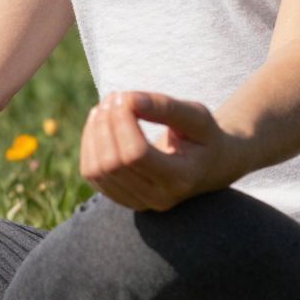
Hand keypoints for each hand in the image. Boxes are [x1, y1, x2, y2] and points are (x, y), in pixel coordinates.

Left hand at [79, 90, 235, 211]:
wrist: (210, 166)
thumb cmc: (203, 136)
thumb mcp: (196, 116)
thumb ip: (165, 107)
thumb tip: (129, 100)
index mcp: (181, 179)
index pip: (136, 155)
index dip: (123, 122)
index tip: (125, 96)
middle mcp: (158, 198)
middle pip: (113, 163)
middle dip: (106, 124)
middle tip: (114, 96)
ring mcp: (138, 203)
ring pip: (96, 169)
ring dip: (94, 132)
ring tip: (106, 106)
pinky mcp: (121, 198)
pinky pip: (91, 173)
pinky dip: (89, 144)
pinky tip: (100, 122)